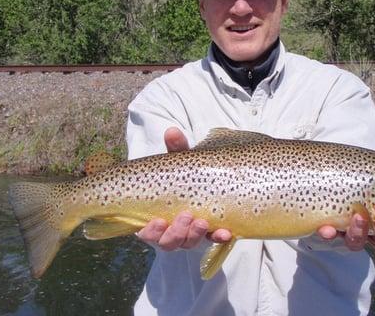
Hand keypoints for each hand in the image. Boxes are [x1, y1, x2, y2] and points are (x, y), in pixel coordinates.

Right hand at [136, 127, 231, 250]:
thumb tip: (172, 131)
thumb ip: (176, 148)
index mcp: (155, 216)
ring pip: (188, 243)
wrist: (213, 177)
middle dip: (176, 232)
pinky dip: (218, 237)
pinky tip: (226, 232)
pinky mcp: (211, 233)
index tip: (158, 221)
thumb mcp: (181, 160)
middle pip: (169, 242)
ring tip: (203, 222)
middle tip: (186, 216)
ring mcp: (191, 233)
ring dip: (194, 235)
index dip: (151, 231)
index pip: (148, 232)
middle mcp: (171, 229)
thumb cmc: (187, 171)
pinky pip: (213, 240)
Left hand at [317, 143, 374, 254]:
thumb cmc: (363, 177)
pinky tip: (327, 228)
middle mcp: (372, 232)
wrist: (330, 179)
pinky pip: (329, 237)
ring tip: (358, 214)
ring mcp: (350, 231)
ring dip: (360, 231)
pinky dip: (329, 234)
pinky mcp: (330, 229)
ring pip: (358, 243)